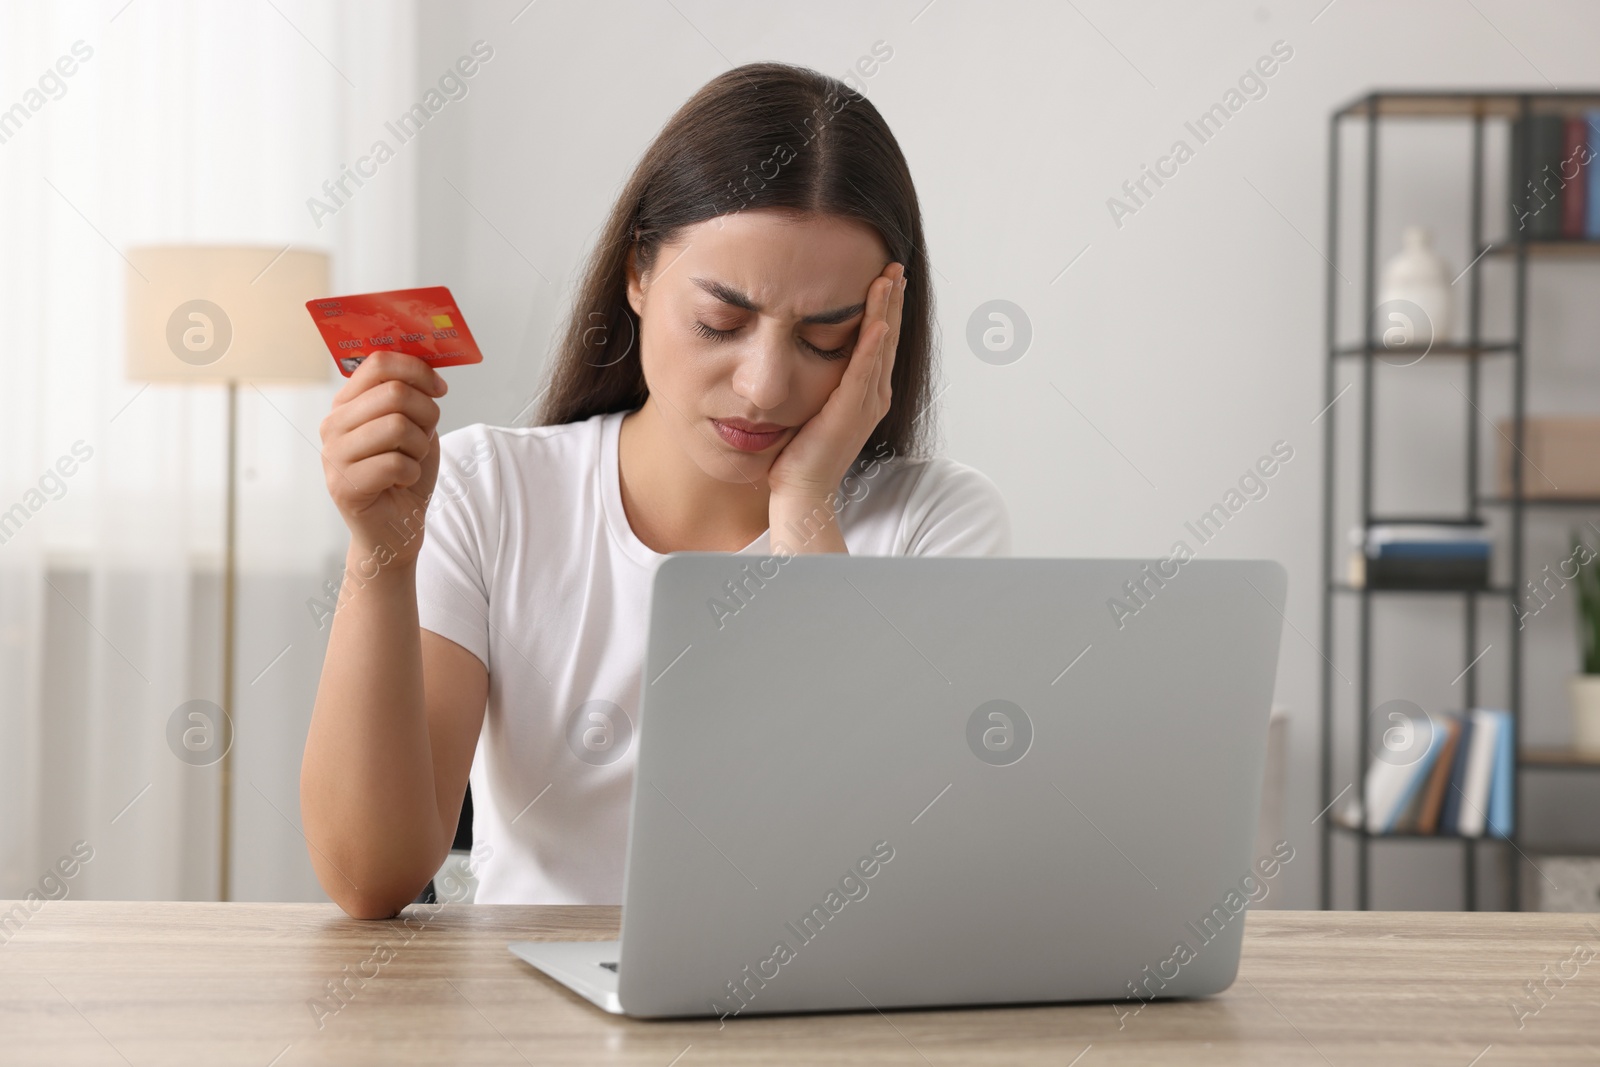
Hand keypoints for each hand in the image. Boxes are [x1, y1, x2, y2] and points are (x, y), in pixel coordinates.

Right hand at [319, 351, 447, 563]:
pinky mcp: (343, 486)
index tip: (440, 388)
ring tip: (409, 462)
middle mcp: (333, 424)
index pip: (378, 363)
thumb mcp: (414, 426)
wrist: (397, 528)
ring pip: (397, 426)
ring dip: (420, 448)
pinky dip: (413, 473)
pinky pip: (396, 464)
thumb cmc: (405, 474)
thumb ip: (412, 396)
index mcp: (347, 403)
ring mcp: (333, 455)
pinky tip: (402, 483)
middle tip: (425, 438)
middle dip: (427, 414)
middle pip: (394, 393)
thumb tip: (429, 367)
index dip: (417, 369)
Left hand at [766, 261, 905, 503]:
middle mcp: (874, 396)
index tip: (885, 276)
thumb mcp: (814, 407)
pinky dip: (872, 346)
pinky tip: (877, 322)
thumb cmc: (801, 455)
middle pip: (888, 337)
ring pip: (880, 348)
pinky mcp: (849, 412)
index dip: (885, 308)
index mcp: (867, 394)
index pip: (880, 341)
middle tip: (895, 265)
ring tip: (889, 279)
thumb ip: (819, 380)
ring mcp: (865, 405)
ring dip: (886, 311)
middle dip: (891, 300)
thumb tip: (803, 351)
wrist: (802, 492)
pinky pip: (863, 373)